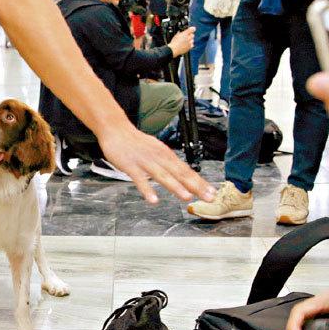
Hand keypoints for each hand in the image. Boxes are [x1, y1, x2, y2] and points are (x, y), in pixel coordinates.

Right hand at [94, 124, 213, 204]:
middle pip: (179, 173)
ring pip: (163, 176)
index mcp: (166, 155)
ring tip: (186, 197)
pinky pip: (140, 179)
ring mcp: (145, 161)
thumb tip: (184, 175)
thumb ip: (168, 163)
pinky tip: (153, 200)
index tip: (212, 192)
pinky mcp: (131, 166)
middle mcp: (159, 158)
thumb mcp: (157, 150)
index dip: (200, 182)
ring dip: (175, 186)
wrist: (116, 129)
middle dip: (195, 186)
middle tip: (208, 197)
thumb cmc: (136, 142)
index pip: (187, 170)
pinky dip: (147, 189)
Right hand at [168, 27, 195, 56]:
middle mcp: (188, 38)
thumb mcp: (176, 35)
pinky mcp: (189, 47)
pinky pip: (192, 45)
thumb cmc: (174, 42)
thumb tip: (181, 32)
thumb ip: (180, 32)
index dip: (192, 29)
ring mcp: (189, 43)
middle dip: (190, 35)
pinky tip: (186, 45)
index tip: (191, 29)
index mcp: (185, 33)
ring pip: (192, 40)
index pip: (192, 29)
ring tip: (185, 41)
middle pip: (193, 35)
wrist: (173, 49)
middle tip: (186, 36)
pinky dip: (190, 44)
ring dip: (190, 40)